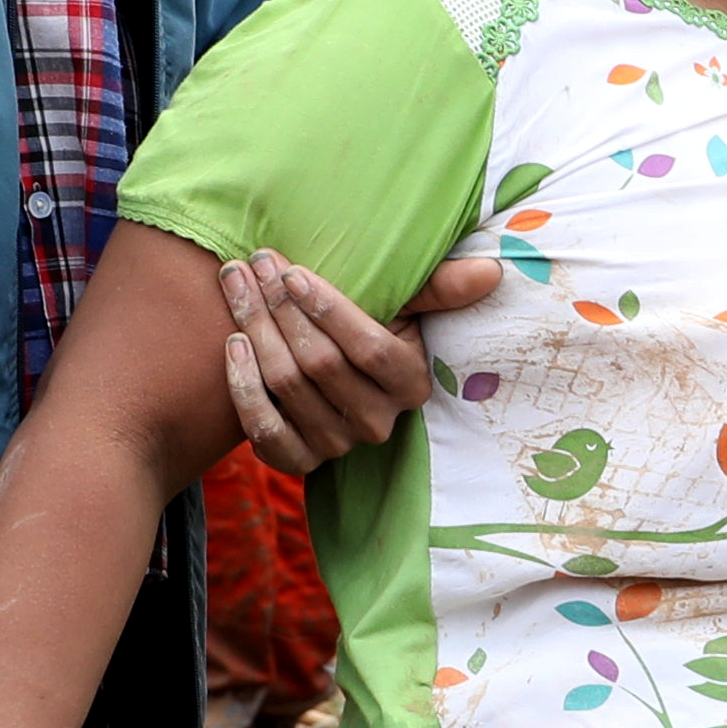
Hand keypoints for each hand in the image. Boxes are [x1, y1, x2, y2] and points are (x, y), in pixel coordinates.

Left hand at [217, 250, 501, 473]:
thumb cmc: (370, 327)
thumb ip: (442, 287)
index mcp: (411, 385)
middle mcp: (378, 424)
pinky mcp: (297, 463)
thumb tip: (493, 270)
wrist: (326, 377)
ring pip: (287, 386)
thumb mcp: (408, 307)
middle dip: (280, 308)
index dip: (329, 310)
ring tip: (236, 285)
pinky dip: (243, 385)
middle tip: (253, 264)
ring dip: (254, 330)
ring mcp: (336, 447)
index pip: (369, 350)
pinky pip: (263, 428)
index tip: (292, 271)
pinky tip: (232, 343)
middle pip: (320, 364)